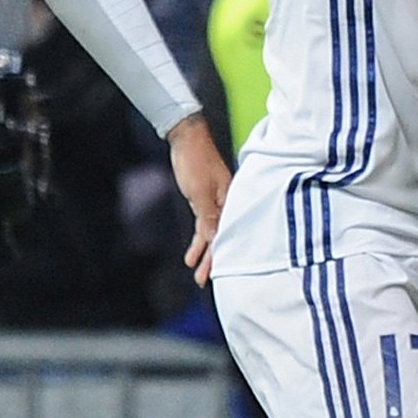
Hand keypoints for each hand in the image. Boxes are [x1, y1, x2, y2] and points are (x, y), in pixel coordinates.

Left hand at [167, 113, 230, 284]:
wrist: (187, 137)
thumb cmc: (195, 160)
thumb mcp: (199, 192)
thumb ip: (207, 217)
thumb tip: (214, 240)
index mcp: (231, 200)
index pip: (228, 234)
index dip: (221, 255)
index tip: (215, 274)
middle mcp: (227, 203)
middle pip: (222, 237)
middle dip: (212, 260)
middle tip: (203, 280)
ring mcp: (217, 202)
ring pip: (213, 233)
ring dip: (205, 253)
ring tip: (197, 272)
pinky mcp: (207, 200)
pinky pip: (205, 225)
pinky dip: (200, 239)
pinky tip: (193, 252)